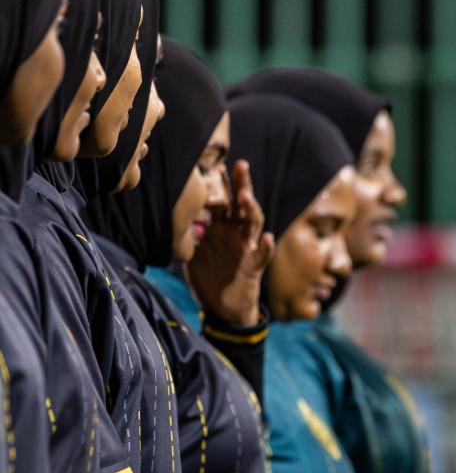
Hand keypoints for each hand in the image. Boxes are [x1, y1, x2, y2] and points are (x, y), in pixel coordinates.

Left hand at [185, 161, 273, 326]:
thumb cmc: (210, 277)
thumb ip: (189, 234)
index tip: (217, 165)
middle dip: (241, 185)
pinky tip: (267, 237)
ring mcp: (247, 248)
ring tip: (245, 196)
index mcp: (223, 229)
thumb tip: (171, 217)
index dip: (222, 184)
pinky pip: (262, 255)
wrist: (225, 306)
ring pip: (253, 224)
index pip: (224, 201)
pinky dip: (266, 247)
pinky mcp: (253, 266)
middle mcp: (237, 234)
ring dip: (251, 209)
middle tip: (240, 165)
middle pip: (242, 205)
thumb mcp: (193, 252)